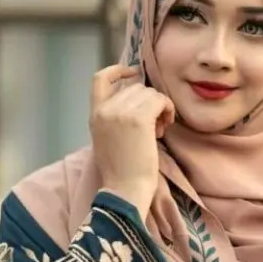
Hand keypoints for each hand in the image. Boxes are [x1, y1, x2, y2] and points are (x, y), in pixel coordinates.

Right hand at [89, 65, 174, 219]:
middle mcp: (105, 110)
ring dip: (160, 107)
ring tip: (159, 129)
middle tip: (156, 124)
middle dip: (149, 101)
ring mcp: (120, 112)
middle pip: (134, 87)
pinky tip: (166, 125)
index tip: (133, 73)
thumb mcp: (109, 140)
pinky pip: (160, 100)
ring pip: (149, 92)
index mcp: (94, 115)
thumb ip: (116, 118)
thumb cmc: (122, 173)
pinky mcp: (138, 119)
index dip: (118, 70)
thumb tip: (141, 100)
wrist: (125, 191)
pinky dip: (168, 109)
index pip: (99, 78)